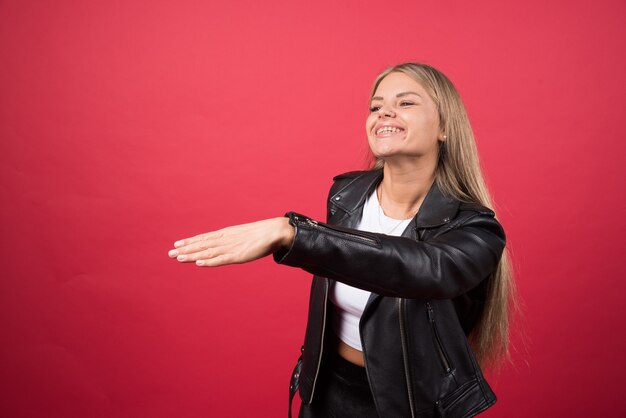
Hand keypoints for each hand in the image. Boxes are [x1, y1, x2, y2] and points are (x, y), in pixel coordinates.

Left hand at [168, 217, 294, 266]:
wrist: (274, 231)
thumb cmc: (260, 234)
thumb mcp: (243, 236)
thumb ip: (234, 240)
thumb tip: (227, 244)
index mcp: (226, 234)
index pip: (204, 238)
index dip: (190, 241)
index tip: (176, 244)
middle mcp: (225, 240)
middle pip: (202, 245)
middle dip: (185, 249)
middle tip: (169, 253)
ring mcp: (230, 248)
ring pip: (207, 252)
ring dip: (192, 255)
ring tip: (178, 257)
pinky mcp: (238, 256)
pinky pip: (220, 260)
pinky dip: (209, 262)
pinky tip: (199, 263)